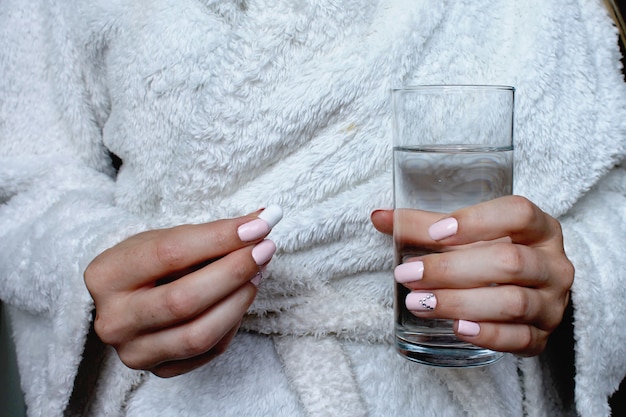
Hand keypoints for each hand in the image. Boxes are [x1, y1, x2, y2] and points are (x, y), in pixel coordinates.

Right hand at [84, 206, 282, 376]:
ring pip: (198, 334)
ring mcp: (134, 351)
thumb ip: (211, 234)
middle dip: (233, 272)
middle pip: (183, 300)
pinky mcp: (159, 370)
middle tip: (264, 250)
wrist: (128, 298)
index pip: (170, 254)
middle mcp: (114, 320)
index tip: (258, 226)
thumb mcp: (168, 239)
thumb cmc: (151, 262)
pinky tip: (241, 297)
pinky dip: (232, 323)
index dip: (219, 238)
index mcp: (106, 275)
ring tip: (258, 273)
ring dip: (239, 300)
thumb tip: (263, 221)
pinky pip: (208, 352)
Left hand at [371, 196, 573, 355]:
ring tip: (418, 302)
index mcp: (540, 228)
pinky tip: (457, 329)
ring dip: (459, 303)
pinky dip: (487, 334)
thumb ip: (425, 226)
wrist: (526, 293)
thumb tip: (380, 216)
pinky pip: (519, 339)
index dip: (477, 222)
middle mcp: (554, 263)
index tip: (436, 233)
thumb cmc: (490, 255)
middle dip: (451, 269)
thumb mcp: (465, 236)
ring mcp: (552, 303)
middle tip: (408, 274)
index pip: (518, 214)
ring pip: (512, 302)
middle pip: (510, 261)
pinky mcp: (543, 337)